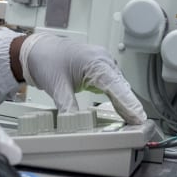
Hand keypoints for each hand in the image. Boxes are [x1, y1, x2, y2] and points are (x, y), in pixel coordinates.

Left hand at [19, 32, 146, 123]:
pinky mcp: (100, 68)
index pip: (115, 85)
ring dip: (125, 103)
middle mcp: (102, 60)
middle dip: (131, 106)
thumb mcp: (56, 87)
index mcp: (94, 61)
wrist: (38, 50)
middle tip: (138, 126)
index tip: (138, 117)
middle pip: (121, 87)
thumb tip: (75, 125)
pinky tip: (122, 111)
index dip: (128, 103)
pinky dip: (118, 98)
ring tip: (133, 122)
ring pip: (119, 86)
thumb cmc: (47, 61)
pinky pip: (113, 84)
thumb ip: (67, 107)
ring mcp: (103, 63)